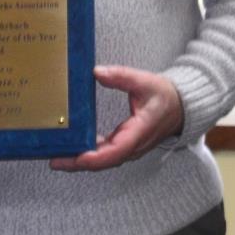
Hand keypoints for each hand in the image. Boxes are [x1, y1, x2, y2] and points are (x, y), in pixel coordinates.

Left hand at [50, 65, 183, 172]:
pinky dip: (87, 154)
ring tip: (56, 155)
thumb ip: (121, 76)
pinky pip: (104, 154)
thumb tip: (98, 72)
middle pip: (102, 161)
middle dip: (77, 162)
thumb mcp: (144, 81)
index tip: (76, 156)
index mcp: (138, 132)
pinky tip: (72, 148)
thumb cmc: (165, 97)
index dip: (94, 157)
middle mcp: (132, 146)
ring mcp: (128, 148)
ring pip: (102, 161)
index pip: (115, 151)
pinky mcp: (123, 146)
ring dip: (80, 160)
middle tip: (53, 159)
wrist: (181, 107)